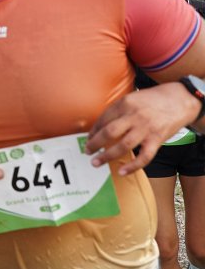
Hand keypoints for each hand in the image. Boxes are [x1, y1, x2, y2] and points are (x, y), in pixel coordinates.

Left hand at [85, 83, 199, 175]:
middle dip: (95, 143)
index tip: (88, 138)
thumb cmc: (154, 99)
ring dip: (106, 156)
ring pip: (123, 146)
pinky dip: (132, 166)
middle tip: (87, 151)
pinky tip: (122, 172)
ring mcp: (146, 128)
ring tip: (96, 163)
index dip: (93, 131)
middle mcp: (134, 116)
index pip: (103, 119)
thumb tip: (101, 125)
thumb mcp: (133, 97)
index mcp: (125, 103)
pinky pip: (144, 157)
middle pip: (109, 132)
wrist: (180, 100)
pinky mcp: (156, 139)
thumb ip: (119, 109)